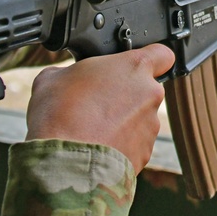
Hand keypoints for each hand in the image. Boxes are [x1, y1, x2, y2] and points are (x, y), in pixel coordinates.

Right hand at [24, 44, 175, 171]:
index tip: (135, 66)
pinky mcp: (145, 153)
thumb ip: (71, 72)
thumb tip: (67, 79)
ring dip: (123, 122)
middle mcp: (150, 94)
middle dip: (126, 95)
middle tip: (98, 102)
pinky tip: (96, 147)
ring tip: (92, 129)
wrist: (64, 161)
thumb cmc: (60, 113)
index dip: (152, 59)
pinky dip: (120, 145)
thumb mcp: (53, 78)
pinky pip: (134, 144)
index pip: (163, 54)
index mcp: (134, 67)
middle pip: (146, 89)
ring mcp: (150, 126)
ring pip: (140, 119)